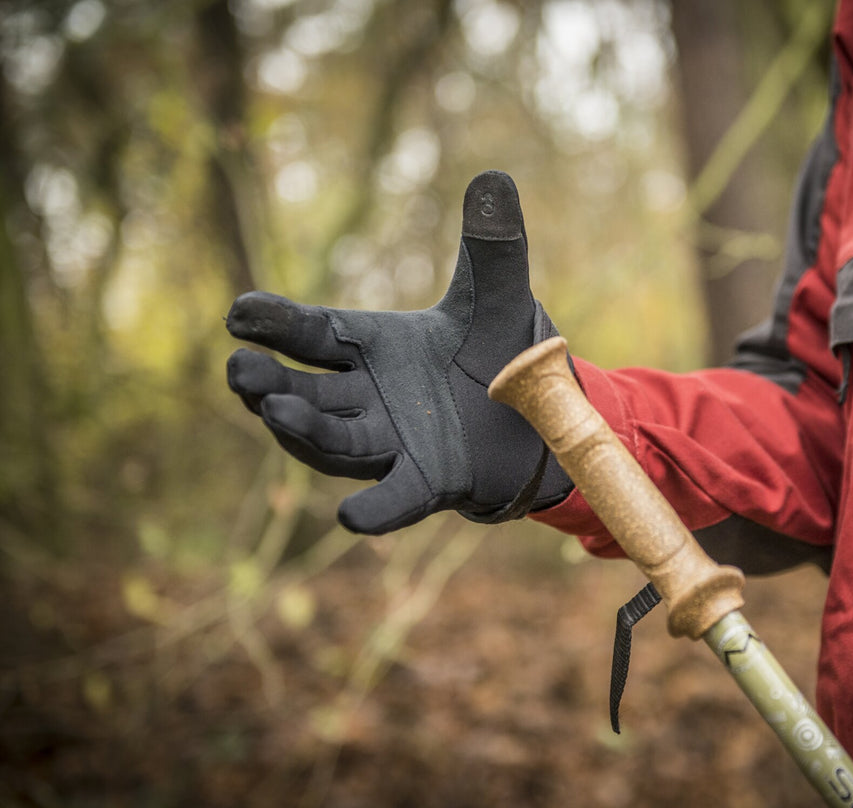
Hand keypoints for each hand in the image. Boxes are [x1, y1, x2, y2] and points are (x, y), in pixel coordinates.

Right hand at [225, 171, 571, 533]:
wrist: (545, 414)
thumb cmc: (504, 351)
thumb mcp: (499, 295)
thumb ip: (493, 244)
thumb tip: (497, 176)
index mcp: (372, 348)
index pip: (311, 334)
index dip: (273, 324)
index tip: (239, 312)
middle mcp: (369, 399)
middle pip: (306, 393)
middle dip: (269, 382)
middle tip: (239, 367)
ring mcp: (395, 444)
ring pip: (335, 442)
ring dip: (304, 431)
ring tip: (275, 409)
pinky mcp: (430, 481)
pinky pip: (394, 499)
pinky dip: (375, 508)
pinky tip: (352, 517)